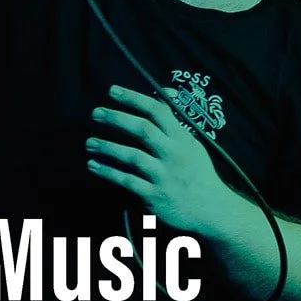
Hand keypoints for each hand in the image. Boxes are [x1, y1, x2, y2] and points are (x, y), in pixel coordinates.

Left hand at [85, 84, 253, 244]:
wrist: (210, 209)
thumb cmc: (198, 173)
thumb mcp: (192, 144)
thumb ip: (174, 120)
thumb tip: (162, 92)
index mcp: (182, 138)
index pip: (158, 111)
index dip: (134, 98)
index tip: (113, 91)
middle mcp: (174, 154)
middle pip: (143, 130)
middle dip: (117, 119)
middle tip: (96, 113)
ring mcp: (164, 176)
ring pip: (133, 156)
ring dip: (107, 147)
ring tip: (89, 143)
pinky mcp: (155, 195)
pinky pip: (127, 181)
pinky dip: (108, 172)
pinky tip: (94, 165)